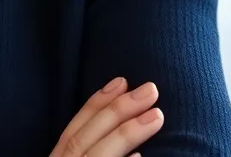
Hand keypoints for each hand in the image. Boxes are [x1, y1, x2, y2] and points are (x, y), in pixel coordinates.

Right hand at [49, 77, 163, 156]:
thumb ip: (88, 149)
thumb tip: (124, 135)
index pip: (74, 129)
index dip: (96, 103)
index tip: (121, 81)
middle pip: (84, 137)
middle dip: (117, 110)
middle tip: (150, 90)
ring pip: (97, 155)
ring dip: (126, 134)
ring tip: (156, 115)